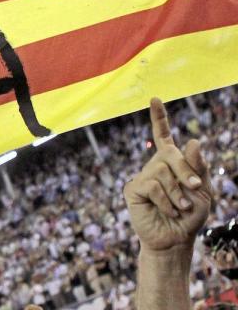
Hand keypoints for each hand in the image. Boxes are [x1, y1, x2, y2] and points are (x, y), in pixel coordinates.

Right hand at [124, 98, 213, 251]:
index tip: (154, 99)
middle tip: (196, 188)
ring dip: (178, 192)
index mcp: (172, 163)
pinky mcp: (134, 189)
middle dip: (186, 170)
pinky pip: (152, 185)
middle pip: (170, 154)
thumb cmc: (191, 215)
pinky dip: (166, 200)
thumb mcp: (203, 190)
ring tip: (181, 208)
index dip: (159, 117)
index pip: (163, 135)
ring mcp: (143, 176)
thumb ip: (198, 166)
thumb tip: (191, 141)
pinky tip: (169, 210)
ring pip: (161, 171)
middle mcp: (155, 165)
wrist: (175, 239)